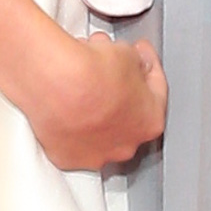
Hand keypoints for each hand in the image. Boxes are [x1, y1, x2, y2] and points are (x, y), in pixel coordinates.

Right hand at [21, 26, 167, 175]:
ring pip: (96, 129)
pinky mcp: (64, 157)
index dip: (147, 67)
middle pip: (125, 116)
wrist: (54, 83)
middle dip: (118, 90)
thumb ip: (136, 63)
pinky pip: (69, 136)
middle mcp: (124, 147)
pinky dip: (67, 118)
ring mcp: (93, 155)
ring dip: (93, 105)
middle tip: (108, 69)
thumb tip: (130, 63)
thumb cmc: (92, 73)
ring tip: (80, 77)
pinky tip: (62, 99)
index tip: (139, 57)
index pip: (156, 92)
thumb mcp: (128, 54)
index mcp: (150, 123)